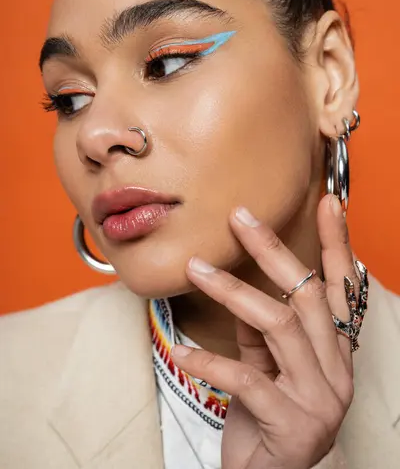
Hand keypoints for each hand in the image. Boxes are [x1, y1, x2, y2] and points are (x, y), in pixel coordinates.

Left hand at [171, 194, 357, 468]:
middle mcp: (335, 369)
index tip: (328, 202)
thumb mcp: (264, 363)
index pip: (339, 287)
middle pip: (306, 296)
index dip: (336, 243)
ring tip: (196, 269)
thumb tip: (239, 281)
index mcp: (332, 350)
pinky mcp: (291, 424)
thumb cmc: (266, 418)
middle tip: (240, 218)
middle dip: (272, 251)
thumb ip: (258, 327)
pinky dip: (212, 361)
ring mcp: (319, 397)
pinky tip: (182, 351)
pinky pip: (248, 380)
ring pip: (278, 326)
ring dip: (232, 293)